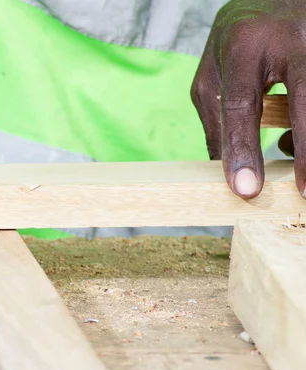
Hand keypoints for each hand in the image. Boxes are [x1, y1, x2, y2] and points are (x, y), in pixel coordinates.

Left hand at [191, 0, 305, 197]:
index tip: (246, 189)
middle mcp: (289, 38)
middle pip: (304, 98)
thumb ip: (216, 118)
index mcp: (242, 45)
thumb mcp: (214, 72)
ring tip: (305, 176)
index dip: (243, 148)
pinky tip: (301, 144)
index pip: (241, 103)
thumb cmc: (239, 40)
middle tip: (304, 190)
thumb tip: (223, 169)